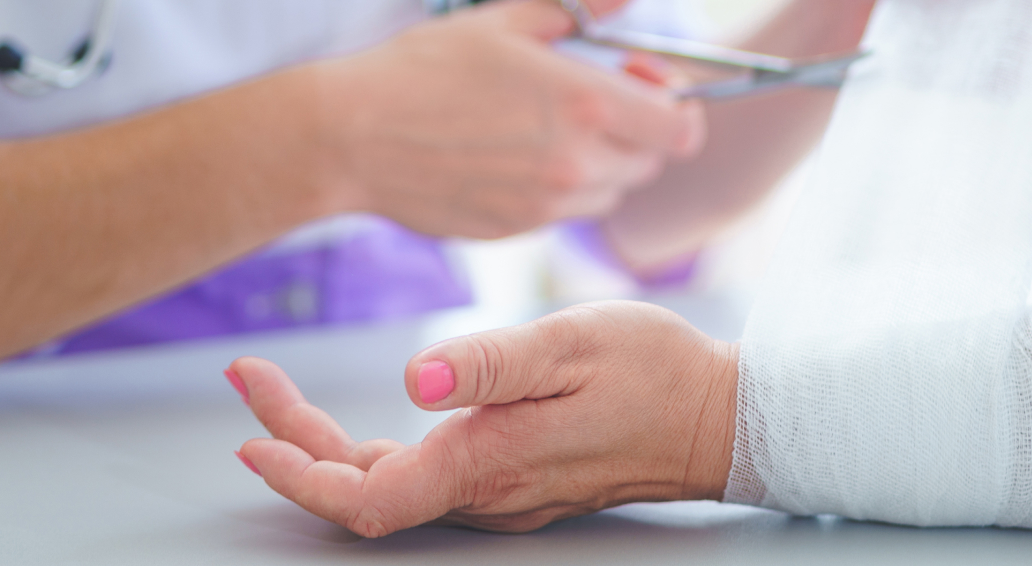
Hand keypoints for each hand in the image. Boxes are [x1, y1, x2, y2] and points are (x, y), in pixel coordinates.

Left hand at [228, 301, 737, 536]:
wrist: (722, 418)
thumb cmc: (656, 373)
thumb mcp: (573, 343)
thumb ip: (491, 362)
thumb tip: (414, 375)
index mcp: (488, 462)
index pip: (367, 498)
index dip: (299, 476)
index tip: (252, 438)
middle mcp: (484, 493)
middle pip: (362, 488)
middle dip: (293, 438)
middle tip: (249, 376)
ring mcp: (497, 492)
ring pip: (388, 482)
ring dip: (323, 443)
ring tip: (276, 390)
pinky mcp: (510, 479)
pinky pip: (420, 476)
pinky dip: (368, 449)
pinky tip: (354, 419)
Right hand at [309, 0, 706, 238]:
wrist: (352, 136)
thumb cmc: (422, 70)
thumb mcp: (504, 22)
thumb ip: (580, 9)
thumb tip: (625, 0)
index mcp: (589, 105)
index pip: (680, 128)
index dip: (675, 106)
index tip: (646, 87)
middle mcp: (578, 163)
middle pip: (648, 163)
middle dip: (634, 133)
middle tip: (591, 102)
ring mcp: (547, 205)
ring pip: (607, 192)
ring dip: (596, 164)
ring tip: (543, 130)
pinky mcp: (516, 230)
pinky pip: (561, 213)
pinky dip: (555, 188)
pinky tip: (509, 157)